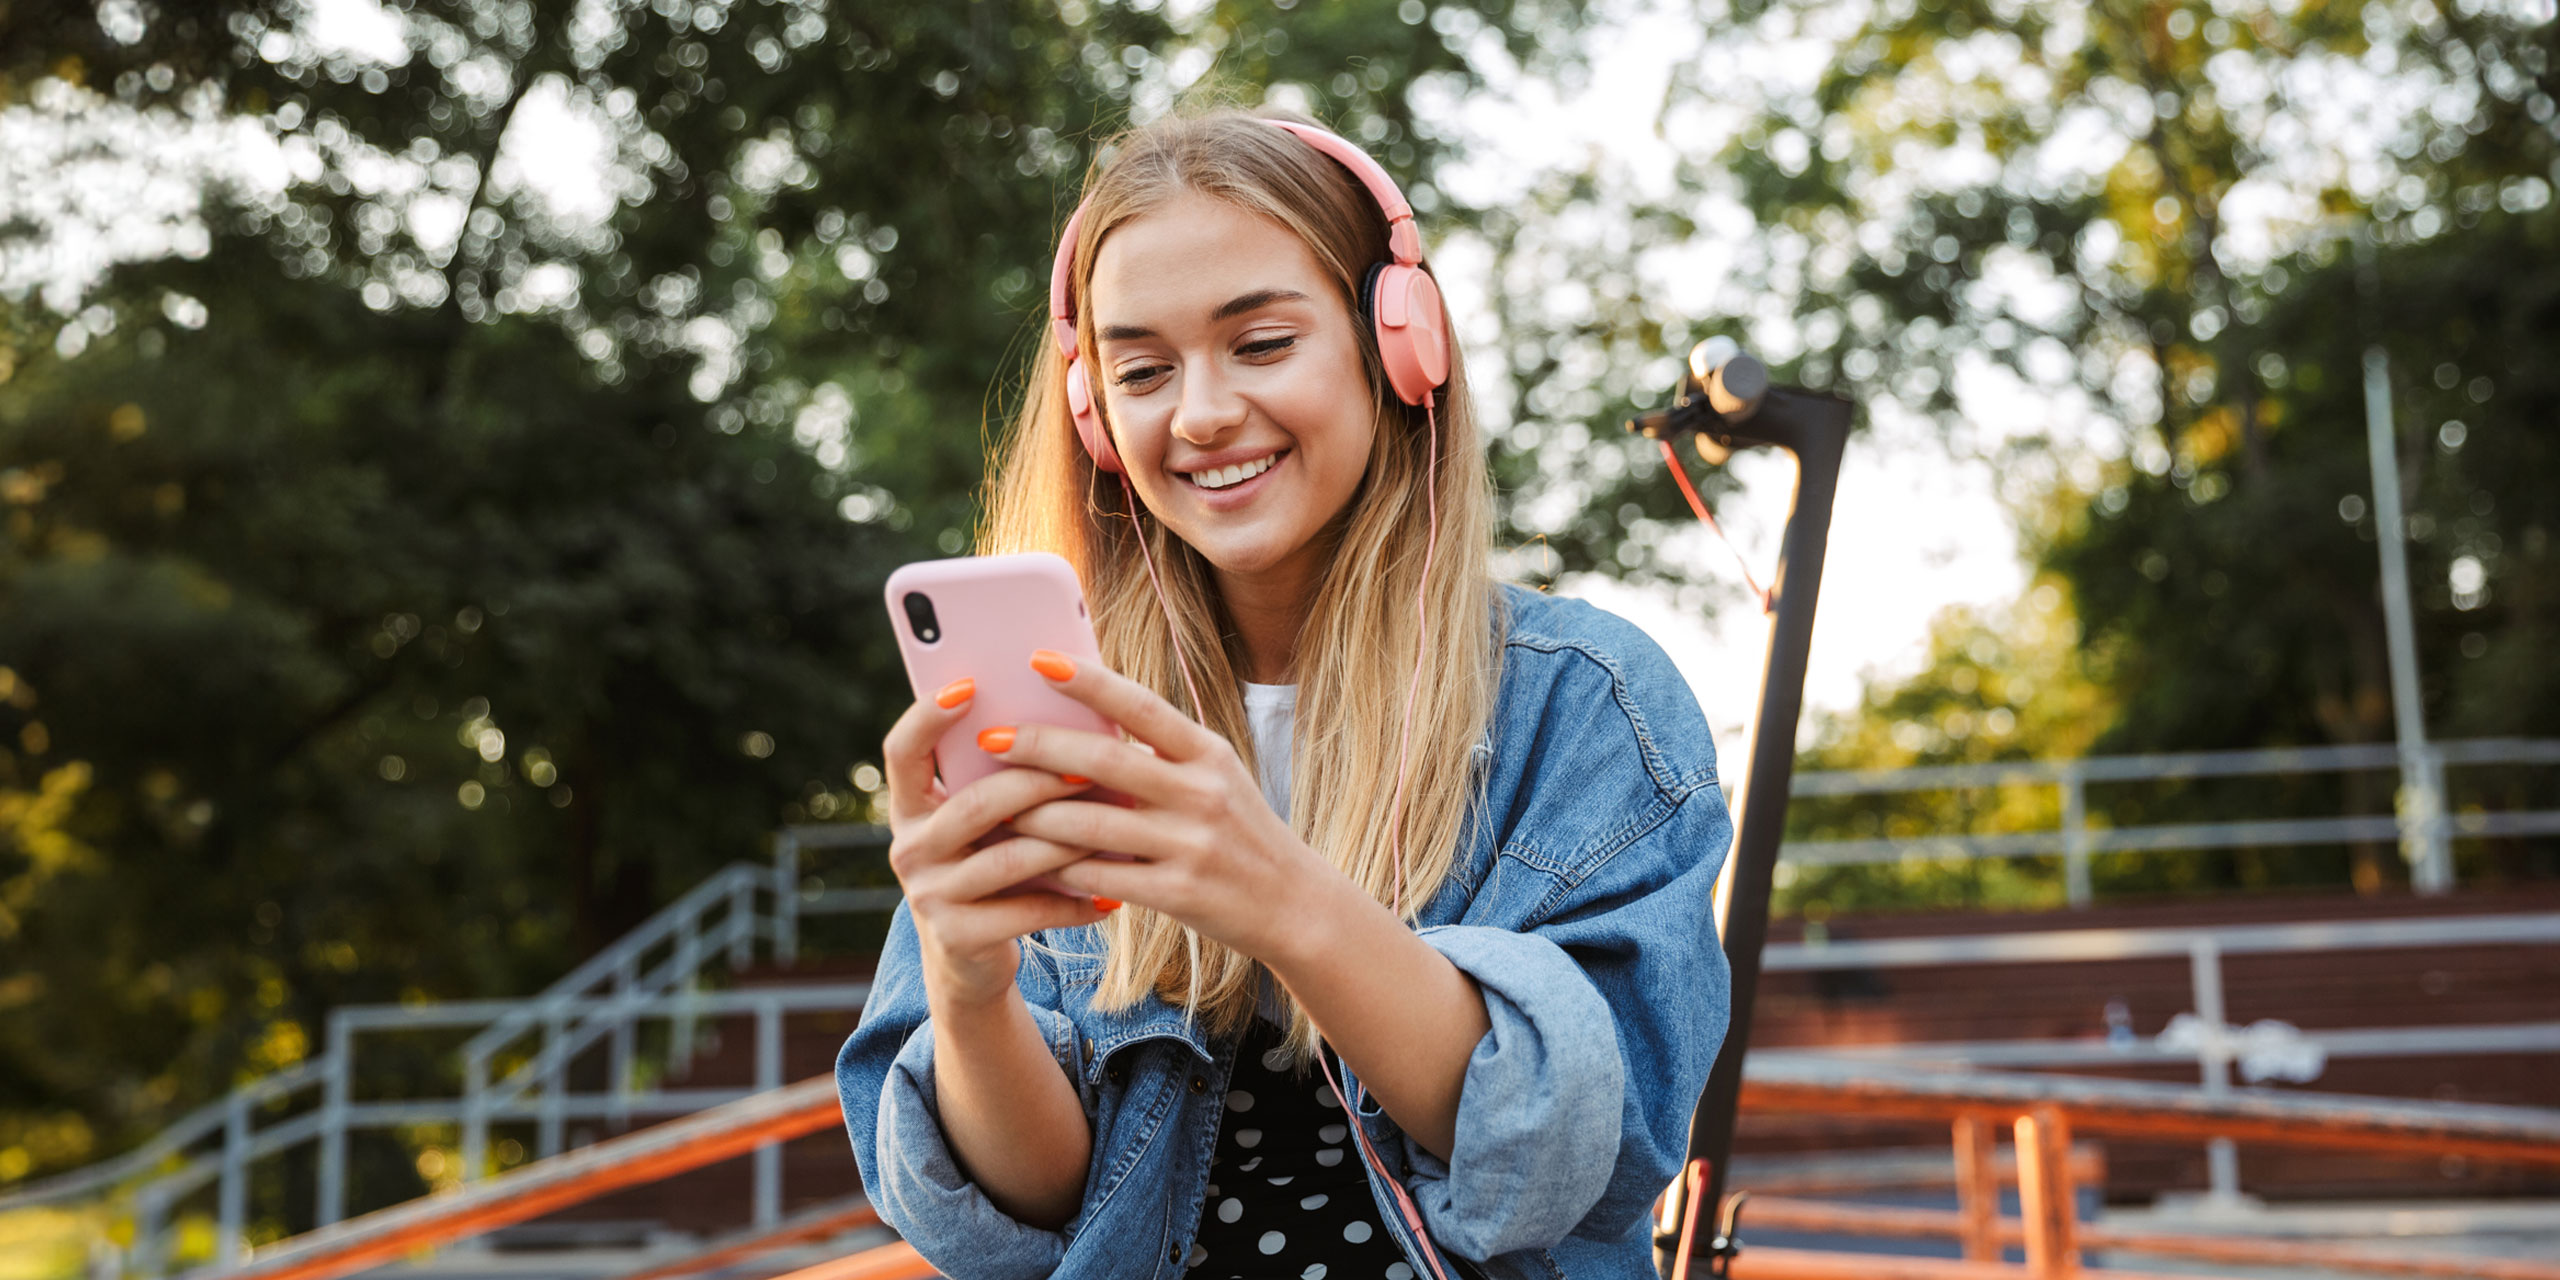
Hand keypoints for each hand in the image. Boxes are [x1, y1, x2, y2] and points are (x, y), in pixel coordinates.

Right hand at [880, 677, 1118, 1010]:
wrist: (969, 959)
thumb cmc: (991, 865)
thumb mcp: (984, 825)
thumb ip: (1002, 780)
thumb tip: (1073, 718)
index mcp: (910, 807)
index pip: (902, 751)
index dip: (927, 716)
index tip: (970, 686)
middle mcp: (909, 848)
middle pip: (974, 804)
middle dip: (1037, 783)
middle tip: (1089, 769)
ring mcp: (929, 896)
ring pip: (1008, 858)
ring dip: (1066, 841)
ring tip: (1112, 828)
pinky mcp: (958, 937)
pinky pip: (1028, 911)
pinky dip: (1075, 901)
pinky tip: (1112, 895)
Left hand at [986, 650, 1336, 961]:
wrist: (1294, 905)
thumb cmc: (1241, 833)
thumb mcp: (1215, 779)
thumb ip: (1161, 753)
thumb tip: (1087, 720)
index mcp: (1209, 754)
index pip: (1141, 706)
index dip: (1089, 681)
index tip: (1039, 660)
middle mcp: (1202, 793)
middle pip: (1105, 760)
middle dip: (1039, 746)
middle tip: (991, 739)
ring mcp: (1190, 845)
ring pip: (1092, 823)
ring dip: (1035, 815)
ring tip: (997, 807)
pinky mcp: (1179, 893)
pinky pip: (1103, 876)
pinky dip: (1062, 869)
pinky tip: (1033, 863)